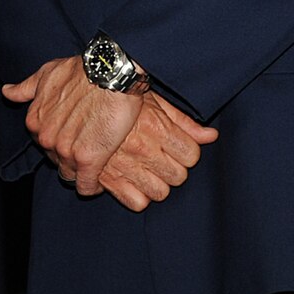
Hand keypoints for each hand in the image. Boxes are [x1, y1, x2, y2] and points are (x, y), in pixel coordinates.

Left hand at [2, 55, 142, 196]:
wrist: (111, 73)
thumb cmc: (81, 71)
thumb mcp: (47, 74)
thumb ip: (27, 88)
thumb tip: (7, 92)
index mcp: (34, 122)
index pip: (43, 145)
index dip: (59, 143)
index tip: (73, 140)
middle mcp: (46, 139)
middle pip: (56, 161)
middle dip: (69, 157)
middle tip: (87, 148)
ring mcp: (66, 151)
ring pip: (70, 175)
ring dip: (81, 172)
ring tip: (96, 164)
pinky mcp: (88, 160)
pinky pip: (86, 186)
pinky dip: (92, 186)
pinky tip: (99, 181)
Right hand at [95, 94, 219, 210]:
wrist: (81, 91)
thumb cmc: (116, 94)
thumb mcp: (152, 100)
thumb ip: (183, 121)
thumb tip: (211, 136)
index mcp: (155, 126)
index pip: (192, 155)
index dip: (186, 152)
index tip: (175, 147)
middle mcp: (141, 148)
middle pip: (178, 176)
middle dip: (172, 168)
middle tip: (158, 158)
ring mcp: (123, 165)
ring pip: (160, 192)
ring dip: (156, 184)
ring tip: (144, 170)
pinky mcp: (104, 177)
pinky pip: (136, 203)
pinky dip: (134, 196)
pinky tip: (130, 182)